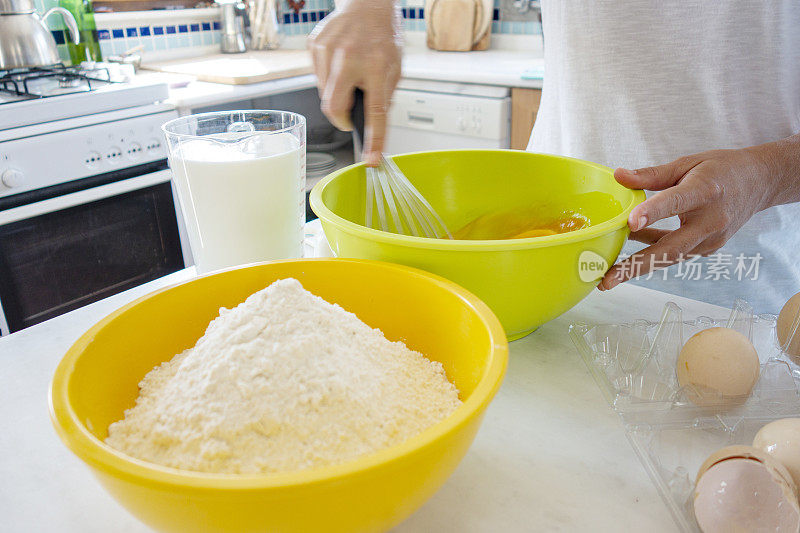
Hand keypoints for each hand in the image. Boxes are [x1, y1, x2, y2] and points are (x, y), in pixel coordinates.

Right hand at [308, 0, 401, 165]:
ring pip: (324, 94)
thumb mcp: (395, 67)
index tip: (372, 160)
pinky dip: (328, 79)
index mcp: (376, 65)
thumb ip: (385, 95)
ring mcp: (328, 50)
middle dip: (341, 120)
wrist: (366, 3)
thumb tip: (373, 124)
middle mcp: (350, 57)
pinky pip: (317, 78)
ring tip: (350, 75)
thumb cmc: (382, 35)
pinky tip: (339, 64)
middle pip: (334, 108)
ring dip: (337, 94)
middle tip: (350, 117)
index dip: (374, 140)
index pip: (376, 112)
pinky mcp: (315, 45)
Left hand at [598, 147, 776, 290]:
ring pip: (671, 256)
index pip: (675, 202)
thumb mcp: (686, 163)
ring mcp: (712, 239)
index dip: (653, 213)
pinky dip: (652, 252)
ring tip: (610, 276)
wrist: (759, 183)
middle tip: (607, 279)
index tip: (630, 222)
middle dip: (636, 265)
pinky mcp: (709, 248)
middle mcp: (711, 220)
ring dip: (639, 266)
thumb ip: (651, 174)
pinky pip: (675, 253)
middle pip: (671, 247)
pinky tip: (629, 251)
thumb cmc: (720, 169)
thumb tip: (618, 175)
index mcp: (705, 190)